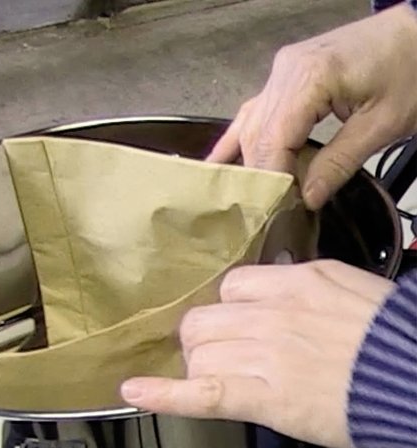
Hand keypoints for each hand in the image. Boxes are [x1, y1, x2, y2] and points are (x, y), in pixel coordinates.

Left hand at [120, 261, 393, 447]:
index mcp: (292, 283)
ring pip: (198, 354)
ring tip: (222, 379)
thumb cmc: (391, 339)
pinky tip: (135, 392)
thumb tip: (268, 281)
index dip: (226, 311)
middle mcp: (270, 314)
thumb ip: (300, 282)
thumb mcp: (346, 288)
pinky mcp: (264, 397)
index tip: (230, 325)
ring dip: (201, 367)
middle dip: (205, 340)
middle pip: (203, 321)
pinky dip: (164, 394)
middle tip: (223, 356)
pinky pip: (201, 393)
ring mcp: (264, 355)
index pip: (228, 289)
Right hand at [208, 4, 416, 208]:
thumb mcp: (382, 124)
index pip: (275, 141)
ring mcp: (281, 73)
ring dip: (250, 163)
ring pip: (250, 127)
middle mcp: (285, 72)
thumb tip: (308, 198)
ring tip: (246, 197)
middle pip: (257, 137)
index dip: (273, 179)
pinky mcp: (285, 78)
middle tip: (266, 210)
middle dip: (260, 176)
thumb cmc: (410, 67)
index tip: (276, 209)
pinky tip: (218, 162)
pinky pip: (253, 113)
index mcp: (310, 78)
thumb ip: (339, 163)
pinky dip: (238, 140)